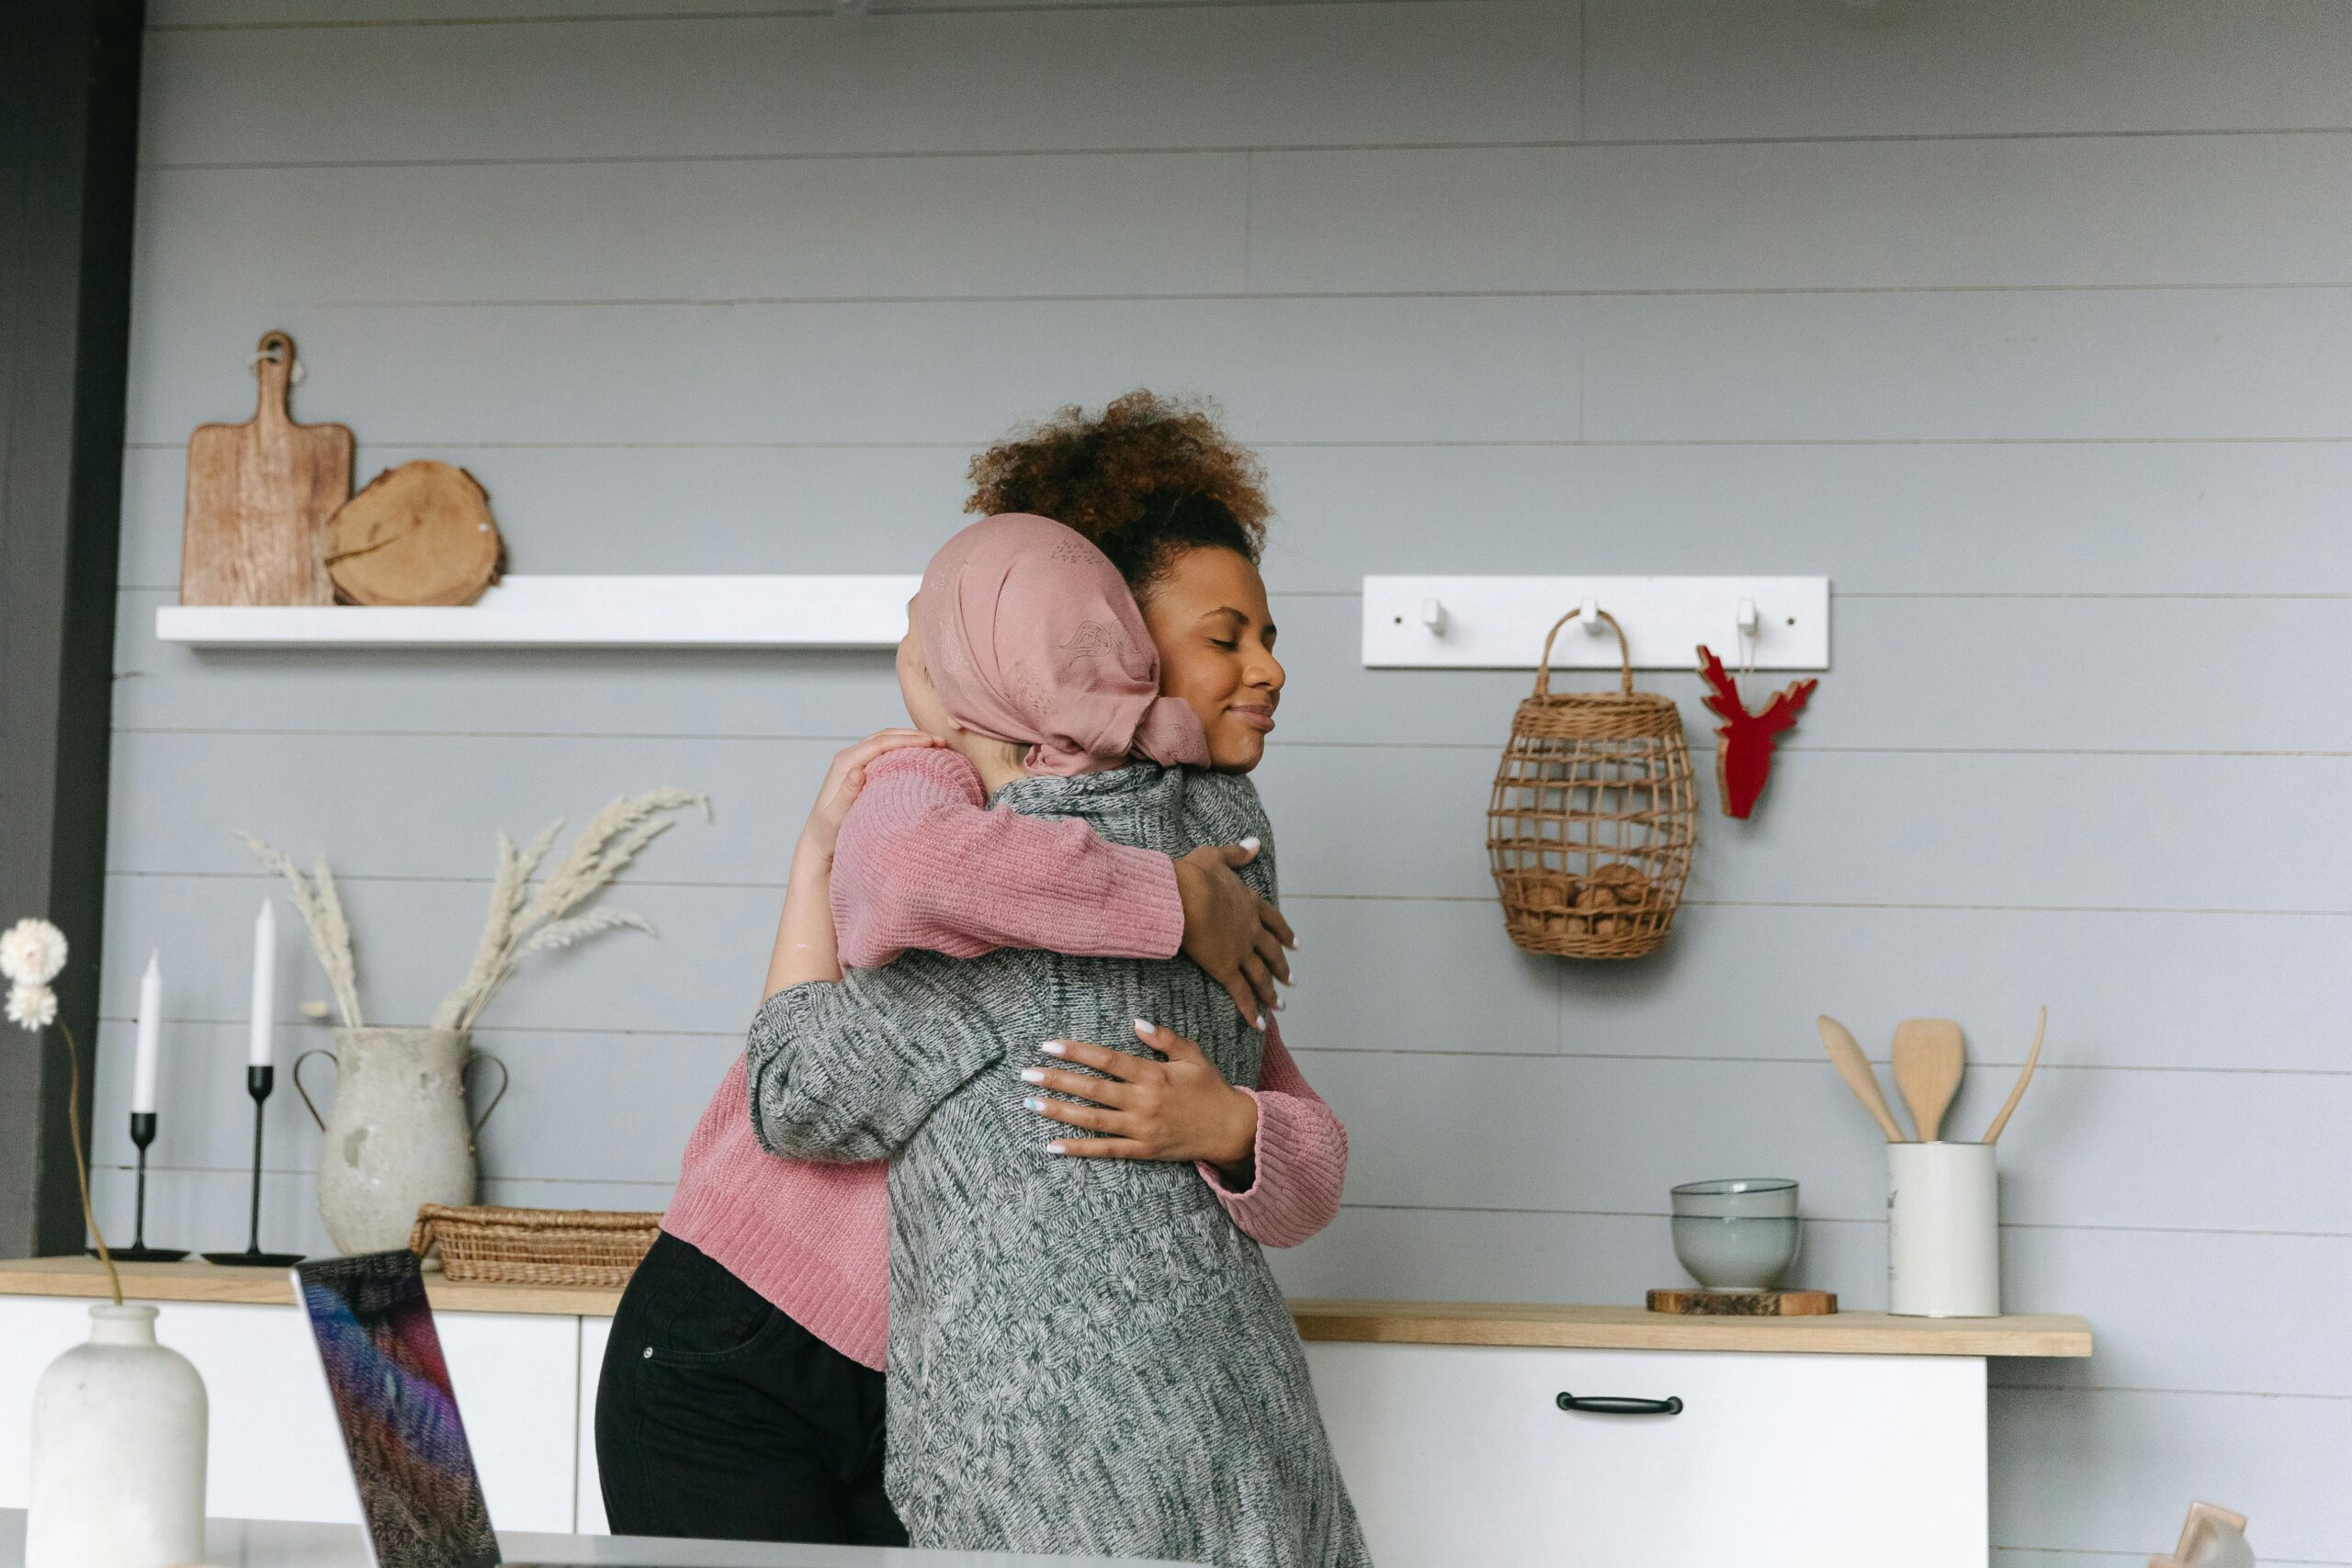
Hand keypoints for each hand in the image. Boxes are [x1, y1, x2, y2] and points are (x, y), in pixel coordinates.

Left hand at [796, 729, 944, 864]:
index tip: (931, 743)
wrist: (818, 841)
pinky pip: (885, 752)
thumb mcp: (835, 818)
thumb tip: (858, 772)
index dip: (907, 740)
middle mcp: (849, 758)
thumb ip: (846, 795)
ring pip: (886, 742)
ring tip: (937, 745)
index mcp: (844, 764)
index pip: (880, 743)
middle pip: (885, 736)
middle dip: (914, 735)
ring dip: (911, 740)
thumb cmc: (828, 833)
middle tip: (941, 741)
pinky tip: (922, 757)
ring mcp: (855, 763)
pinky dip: (904, 749)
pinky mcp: (861, 770)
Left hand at [1024, 1021, 1257, 1174]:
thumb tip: (1135, 1023)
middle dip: (1057, 1080)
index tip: (1049, 1045)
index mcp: (1153, 1074)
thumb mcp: (1192, 1055)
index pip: (1107, 1060)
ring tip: (1031, 1104)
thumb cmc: (1210, 1088)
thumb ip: (1164, 1038)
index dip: (1076, 1052)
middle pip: (1092, 1090)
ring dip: (1059, 1112)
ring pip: (1092, 1120)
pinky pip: (1105, 1150)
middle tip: (1027, 1074)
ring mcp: (1141, 1129)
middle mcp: (1143, 1102)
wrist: (1231, 1129)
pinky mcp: (1142, 1150)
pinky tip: (1052, 1146)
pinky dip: (1078, 1149)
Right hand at [1174, 841, 1294, 1024]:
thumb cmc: (1194, 874)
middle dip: (1281, 967)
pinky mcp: (1226, 969)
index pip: (1273, 921)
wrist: (1186, 895)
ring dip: (1271, 991)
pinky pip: (1241, 994)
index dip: (1284, 933)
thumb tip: (1255, 843)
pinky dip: (1252, 1010)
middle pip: (1271, 952)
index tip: (1295, 944)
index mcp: (1248, 904)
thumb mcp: (1216, 856)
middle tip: (1292, 980)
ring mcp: (1240, 951)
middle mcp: (1250, 929)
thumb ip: (1237, 853)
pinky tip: (1260, 1024)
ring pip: (1261, 975)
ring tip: (1280, 1004)